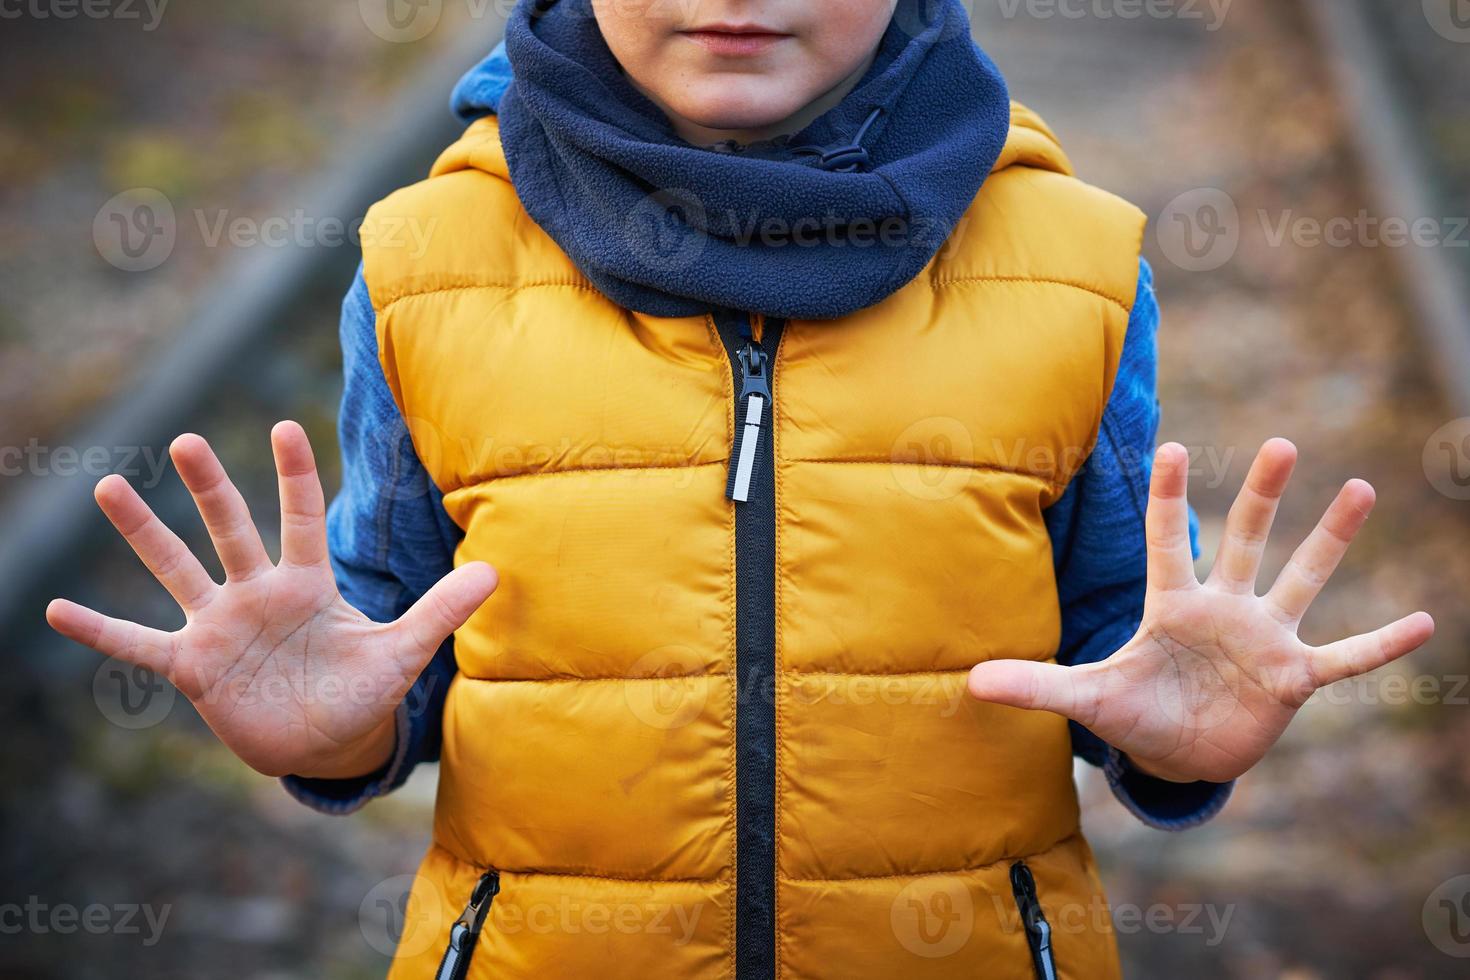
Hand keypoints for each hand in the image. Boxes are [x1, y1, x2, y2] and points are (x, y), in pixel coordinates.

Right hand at [45, 422, 496, 778]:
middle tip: (183, 439)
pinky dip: (101, 632)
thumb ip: (441, 611)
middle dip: (210, 488)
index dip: (294, 476)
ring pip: (178, 569)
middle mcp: (259, 593)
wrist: (326, 741)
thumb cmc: (363, 691)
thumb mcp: (402, 652)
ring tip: (106, 487)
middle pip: (231, 529)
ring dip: (143, 533)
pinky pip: (139, 645)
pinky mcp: (196, 667)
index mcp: (308, 582)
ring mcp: (222, 626)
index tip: (283, 426)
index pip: (301, 517)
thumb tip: (495, 572)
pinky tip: (53, 610)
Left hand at [967, 438, 1433, 784]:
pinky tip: (1427, 623)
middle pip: (1245, 541)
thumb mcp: (1086, 699)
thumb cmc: (1134, 714)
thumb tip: (968, 682)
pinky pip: (1345, 658)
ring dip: (1330, 540)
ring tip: (1361, 487)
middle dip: (1262, 495)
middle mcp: (1223, 611)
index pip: (1168, 541)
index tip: (1170, 446)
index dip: (1168, 498)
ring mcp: (1263, 641)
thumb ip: (1034, 686)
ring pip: (1302, 579)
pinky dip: (1381, 645)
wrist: (1177, 756)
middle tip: (1282, 442)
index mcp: (1172, 606)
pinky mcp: (1292, 680)